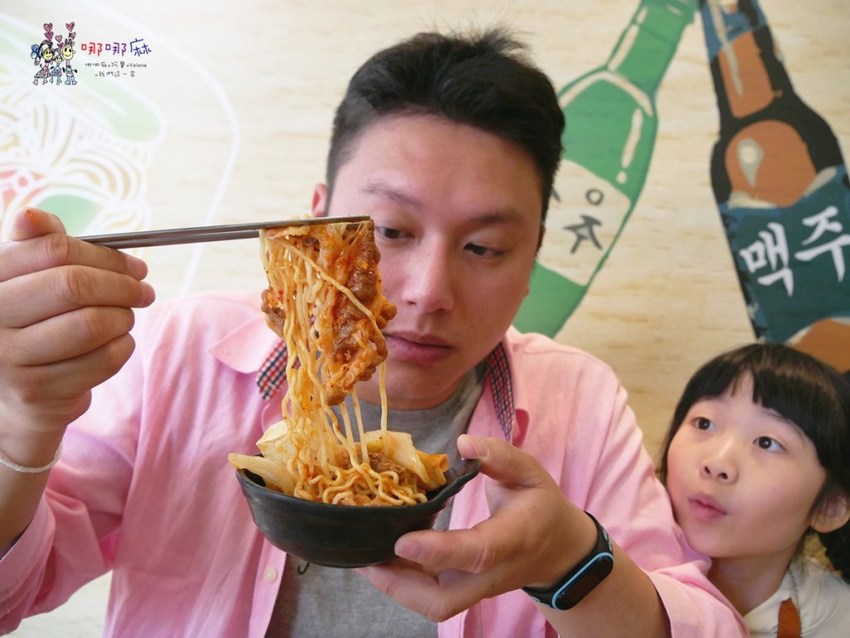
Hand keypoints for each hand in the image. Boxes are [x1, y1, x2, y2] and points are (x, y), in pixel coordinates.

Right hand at [0, 209, 154, 433]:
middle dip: (123, 286)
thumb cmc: (32, 323)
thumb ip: (38, 246)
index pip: (53, 249)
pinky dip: (122, 348)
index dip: (106, 256)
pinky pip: (102, 360)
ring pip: (93, 325)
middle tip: (145, 292)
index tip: (136, 266)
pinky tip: (116, 344)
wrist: (15, 393)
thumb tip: (32, 216)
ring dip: (124, 318)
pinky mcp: (36, 391)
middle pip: (75, 285)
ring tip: (124, 319)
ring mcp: (9, 358)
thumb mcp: (28, 280)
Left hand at [358, 434, 592, 620]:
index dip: (439, 550)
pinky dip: (401, 583)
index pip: (476, 552)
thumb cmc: (540, 505)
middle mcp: (492, 572)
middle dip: (401, 585)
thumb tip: (463, 444)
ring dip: (394, 587)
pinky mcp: (465, 591)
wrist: (559, 551)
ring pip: (433, 605)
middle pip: (445, 598)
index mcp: (513, 538)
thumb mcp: (530, 471)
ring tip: (362, 557)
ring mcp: (477, 588)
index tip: (402, 541)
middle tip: (364, 557)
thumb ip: (499, 455)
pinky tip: (378, 559)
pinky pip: (430, 597)